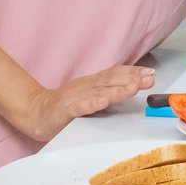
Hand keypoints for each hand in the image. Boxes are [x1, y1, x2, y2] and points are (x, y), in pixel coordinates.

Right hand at [19, 64, 154, 141]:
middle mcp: (86, 86)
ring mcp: (75, 97)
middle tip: (149, 78)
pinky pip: (80, 106)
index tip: (151, 73)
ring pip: (99, 91)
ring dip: (118, 89)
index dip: (133, 72)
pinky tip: (103, 101)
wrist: (34, 111)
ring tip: (134, 87)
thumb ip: (109, 91)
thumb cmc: (64, 106)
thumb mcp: (90, 95)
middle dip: (132, 78)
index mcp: (93, 83)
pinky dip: (92, 103)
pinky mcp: (64, 109)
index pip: (115, 74)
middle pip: (111, 79)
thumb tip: (133, 86)